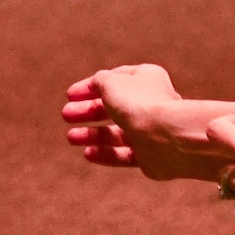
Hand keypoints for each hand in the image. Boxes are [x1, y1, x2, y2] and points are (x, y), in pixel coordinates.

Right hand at [63, 65, 234, 180]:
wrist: (167, 138)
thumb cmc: (139, 104)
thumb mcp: (111, 82)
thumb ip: (99, 81)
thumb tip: (95, 86)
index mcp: (146, 79)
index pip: (114, 80)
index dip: (90, 86)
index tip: (70, 95)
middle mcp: (150, 103)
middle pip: (113, 107)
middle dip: (88, 111)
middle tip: (66, 115)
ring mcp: (151, 130)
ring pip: (117, 132)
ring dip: (92, 134)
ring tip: (71, 138)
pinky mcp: (150, 155)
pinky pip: (124, 154)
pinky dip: (105, 154)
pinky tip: (87, 153)